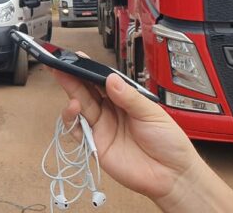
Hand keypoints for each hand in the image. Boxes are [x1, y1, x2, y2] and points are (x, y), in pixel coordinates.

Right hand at [53, 69, 232, 211]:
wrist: (172, 176)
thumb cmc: (169, 143)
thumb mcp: (153, 114)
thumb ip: (130, 98)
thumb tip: (111, 79)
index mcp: (125, 100)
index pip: (102, 82)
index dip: (89, 70)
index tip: (78, 57)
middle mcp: (110, 112)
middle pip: (86, 91)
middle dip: (72, 77)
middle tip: (59, 65)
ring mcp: (102, 128)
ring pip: (79, 107)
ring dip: (70, 93)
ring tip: (64, 81)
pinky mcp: (95, 145)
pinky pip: (77, 131)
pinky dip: (71, 120)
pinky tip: (73, 108)